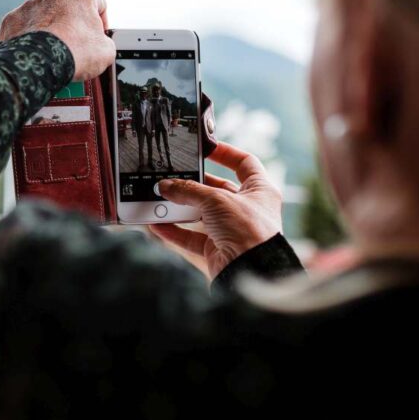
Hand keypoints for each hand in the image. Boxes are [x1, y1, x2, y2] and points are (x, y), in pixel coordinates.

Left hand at [0, 0, 114, 81]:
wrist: (41, 62)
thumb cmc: (76, 52)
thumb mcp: (106, 50)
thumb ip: (104, 42)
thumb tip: (98, 46)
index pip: (98, 3)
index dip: (101, 22)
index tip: (98, 37)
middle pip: (68, 9)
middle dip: (73, 27)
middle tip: (76, 48)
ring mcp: (30, 5)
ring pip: (44, 17)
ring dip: (50, 31)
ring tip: (54, 53)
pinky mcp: (12, 19)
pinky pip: (24, 28)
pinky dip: (29, 39)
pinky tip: (36, 54)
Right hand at [149, 142, 282, 279]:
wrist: (250, 270)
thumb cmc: (249, 231)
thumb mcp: (216, 200)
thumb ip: (188, 190)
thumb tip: (167, 186)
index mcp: (260, 190)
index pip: (244, 163)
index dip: (225, 153)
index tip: (205, 149)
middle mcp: (247, 209)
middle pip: (216, 189)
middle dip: (193, 184)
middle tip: (173, 176)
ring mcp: (231, 230)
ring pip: (201, 213)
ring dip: (180, 207)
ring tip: (160, 198)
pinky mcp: (217, 248)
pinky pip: (191, 236)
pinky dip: (174, 230)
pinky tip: (158, 223)